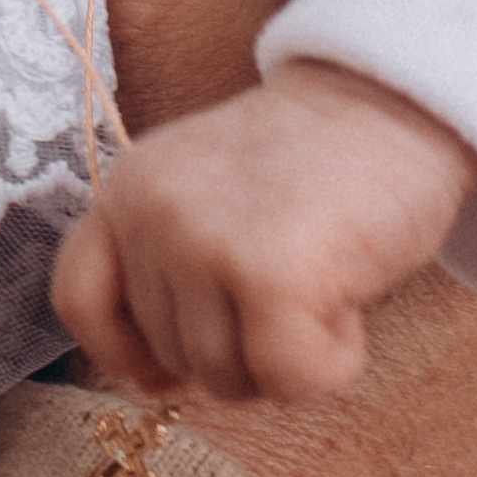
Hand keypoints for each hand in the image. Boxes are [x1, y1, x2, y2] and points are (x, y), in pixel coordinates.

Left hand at [52, 62, 473, 403]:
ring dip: (287, 356)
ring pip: (227, 378)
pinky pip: (287, 379)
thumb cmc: (316, 161)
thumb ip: (169, 259)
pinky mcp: (268, 274)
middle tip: (295, 282)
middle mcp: (152, 211)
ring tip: (324, 277)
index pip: (79, 299)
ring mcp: (204, 240)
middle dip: (238, 346)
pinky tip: (350, 304)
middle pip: (170, 353)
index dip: (126, 350)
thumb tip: (152, 375)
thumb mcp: (208, 189)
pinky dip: (330, 365)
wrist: (397, 97)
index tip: (171, 367)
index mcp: (129, 187)